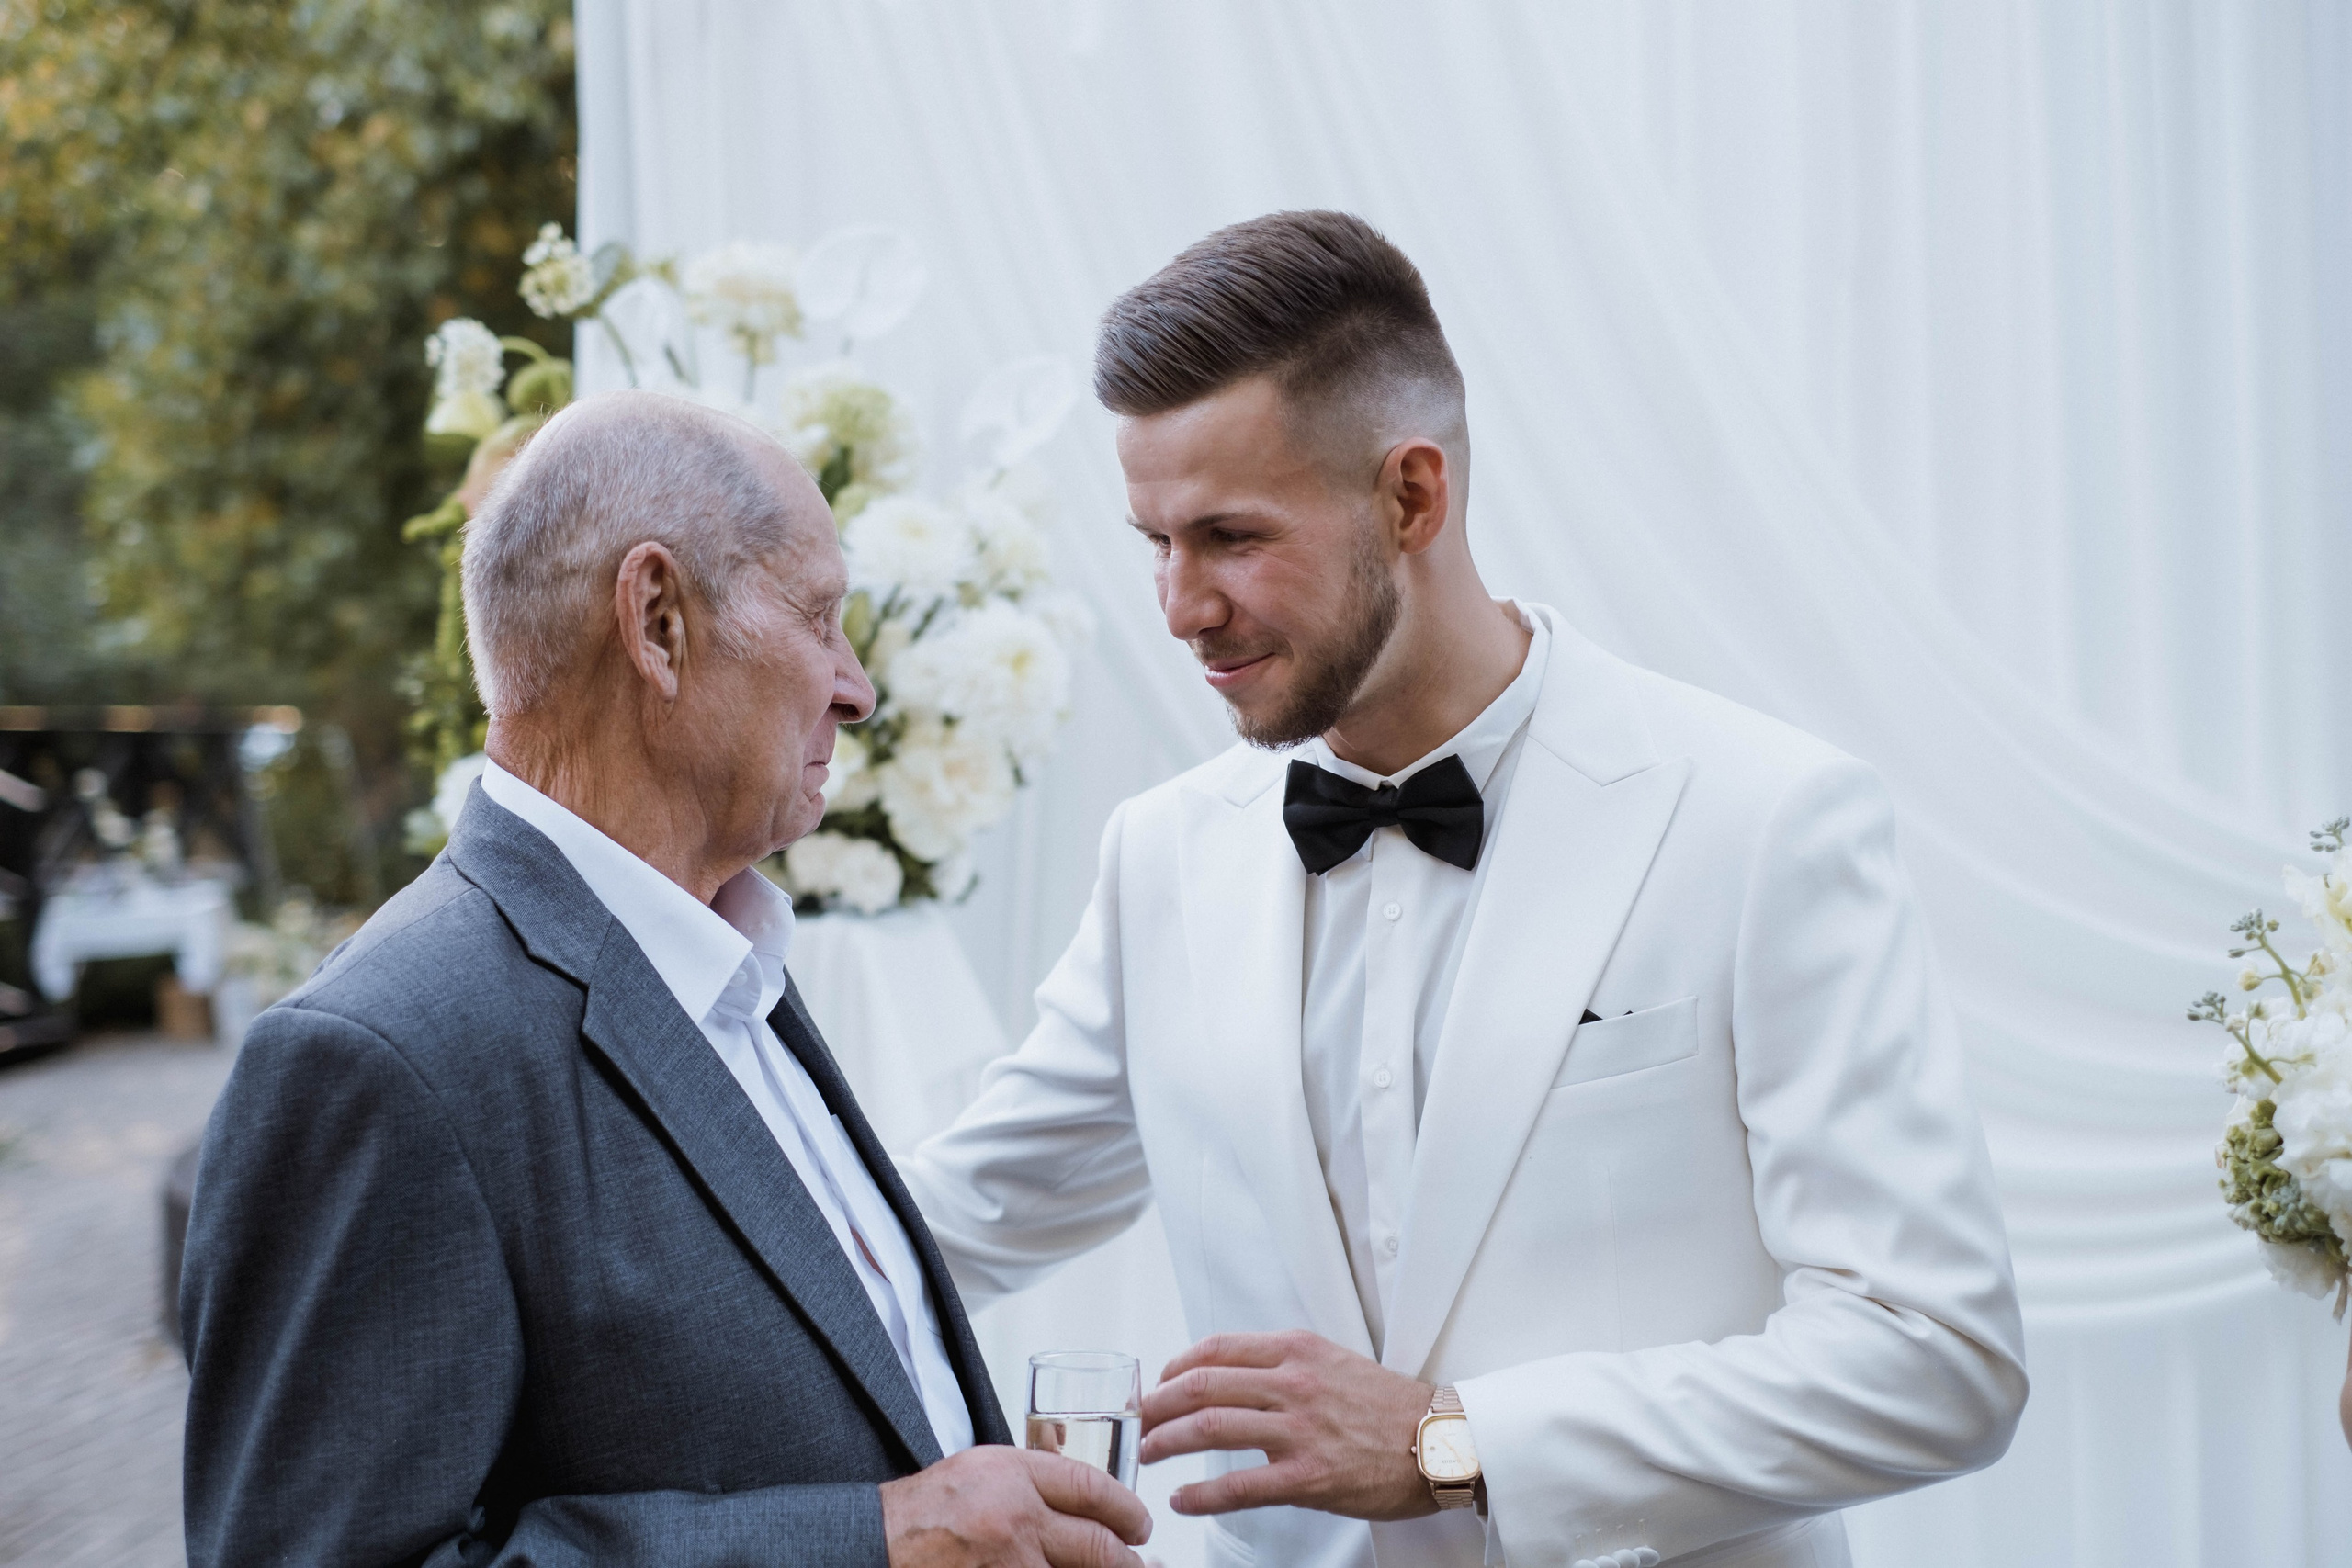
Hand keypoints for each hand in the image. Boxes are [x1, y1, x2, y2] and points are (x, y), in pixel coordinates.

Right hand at [880, 1445, 1152, 1566]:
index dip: (1127, 1509)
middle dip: (1128, 1558)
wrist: (876, 1544)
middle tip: (1141, 1561)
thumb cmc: (926, 1512)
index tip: (1139, 1523)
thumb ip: (1032, 1479)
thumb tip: (1085, 1498)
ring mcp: (1007, 1564)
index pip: (1092, 1487)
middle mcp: (1014, 1518)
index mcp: (1011, 1474)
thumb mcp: (981, 1471)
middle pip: (1098, 1544)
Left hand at [1137, 1330, 1435, 1520]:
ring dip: (1168, 1441)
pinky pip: (1240, 1486)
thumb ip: (1284, 1364)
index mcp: (1297, 1349)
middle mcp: (1294, 1382)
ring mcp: (1300, 1430)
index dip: (1175, 1366)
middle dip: (1157, 1404)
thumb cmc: (1389, 1407)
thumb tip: (1232, 1375)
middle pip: (1202, 1384)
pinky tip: (1183, 1500)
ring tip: (1148, 1454)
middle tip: (1138, 1420)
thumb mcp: (1333, 1362)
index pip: (1217, 1348)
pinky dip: (1202, 1495)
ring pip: (1211, 1427)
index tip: (1158, 1384)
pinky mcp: (1309, 1476)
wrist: (1443, 1441)